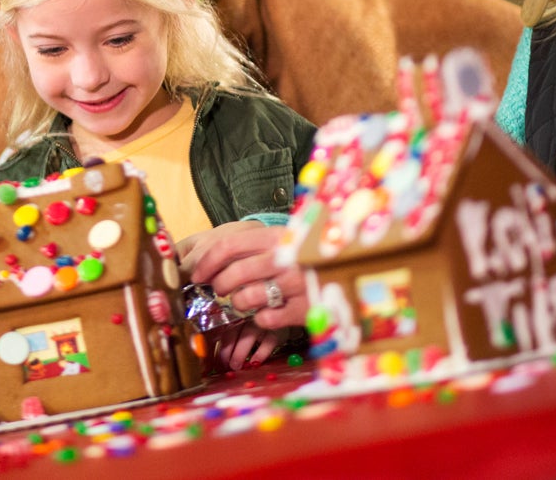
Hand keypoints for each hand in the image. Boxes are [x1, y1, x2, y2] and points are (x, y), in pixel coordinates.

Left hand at [181, 223, 307, 330]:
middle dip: (218, 285)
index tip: (197, 273)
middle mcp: (286, 258)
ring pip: (246, 299)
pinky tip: (268, 312)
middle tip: (218, 289)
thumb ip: (255, 244)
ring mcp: (297, 284)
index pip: (227, 245)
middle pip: (233, 274)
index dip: (206, 262)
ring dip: (237, 303)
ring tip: (243, 302)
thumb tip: (208, 258)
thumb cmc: (310, 255)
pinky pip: (266, 320)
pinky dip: (261, 319)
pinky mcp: (306, 309)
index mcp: (278, 235)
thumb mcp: (287, 239)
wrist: (357, 270)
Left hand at [214, 322, 289, 370]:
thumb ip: (233, 344)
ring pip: (249, 334)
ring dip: (240, 352)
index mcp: (237, 318)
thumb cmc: (259, 332)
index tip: (219, 363)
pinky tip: (255, 363)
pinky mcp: (277, 332)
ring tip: (237, 366)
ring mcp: (262, 324)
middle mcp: (248, 318)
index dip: (222, 348)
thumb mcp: (245, 334)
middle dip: (228, 350)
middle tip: (227, 366)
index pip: (225, 332)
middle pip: (234, 331)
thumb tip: (220, 364)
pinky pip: (268, 342)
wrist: (283, 321)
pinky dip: (260, 353)